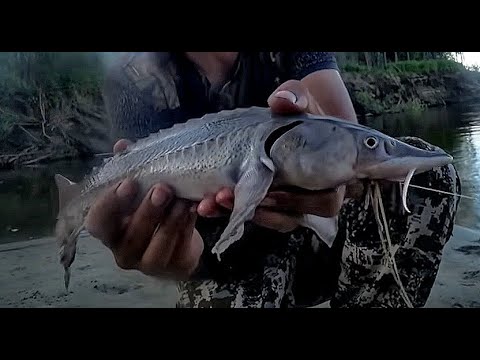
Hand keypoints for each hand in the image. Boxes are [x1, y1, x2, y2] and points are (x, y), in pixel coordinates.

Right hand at [85, 139, 203, 279]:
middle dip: (148, 211)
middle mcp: (123, 251)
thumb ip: (130, 168)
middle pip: (132, 236)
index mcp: (109, 231)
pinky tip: (194, 208)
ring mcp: (148, 263)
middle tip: (163, 189)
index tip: (128, 183)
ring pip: (159, 244)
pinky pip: (181, 246)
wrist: (177, 241)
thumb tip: (122, 145)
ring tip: (183, 199)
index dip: (110, 204)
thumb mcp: (140, 190)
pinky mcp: (174, 267)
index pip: (98, 222)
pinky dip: (188, 226)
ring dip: (172, 219)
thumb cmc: (151, 212)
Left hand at [197, 80, 346, 232]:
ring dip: (243, 212)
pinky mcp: (270, 203)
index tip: (271, 189)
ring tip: (214, 200)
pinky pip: (257, 215)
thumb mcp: (302, 99)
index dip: (299, 200)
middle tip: (229, 196)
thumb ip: (296, 97)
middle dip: (263, 209)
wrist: (296, 115)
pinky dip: (233, 211)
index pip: (325, 200)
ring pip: (274, 220)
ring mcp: (293, 201)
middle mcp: (315, 194)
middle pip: (295, 216)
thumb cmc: (305, 110)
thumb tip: (282, 100)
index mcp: (333, 175)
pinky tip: (209, 204)